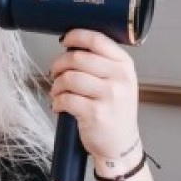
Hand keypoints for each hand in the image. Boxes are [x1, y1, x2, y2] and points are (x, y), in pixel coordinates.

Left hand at [48, 28, 142, 163]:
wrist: (120, 144)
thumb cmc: (115, 111)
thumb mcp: (119, 82)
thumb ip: (102, 62)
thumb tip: (71, 46)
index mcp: (125, 66)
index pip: (97, 40)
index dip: (76, 36)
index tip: (64, 40)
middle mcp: (119, 78)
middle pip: (78, 58)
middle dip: (59, 64)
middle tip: (55, 73)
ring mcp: (109, 96)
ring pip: (69, 78)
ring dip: (56, 85)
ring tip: (57, 92)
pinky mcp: (95, 114)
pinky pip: (66, 99)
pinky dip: (57, 101)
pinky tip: (60, 105)